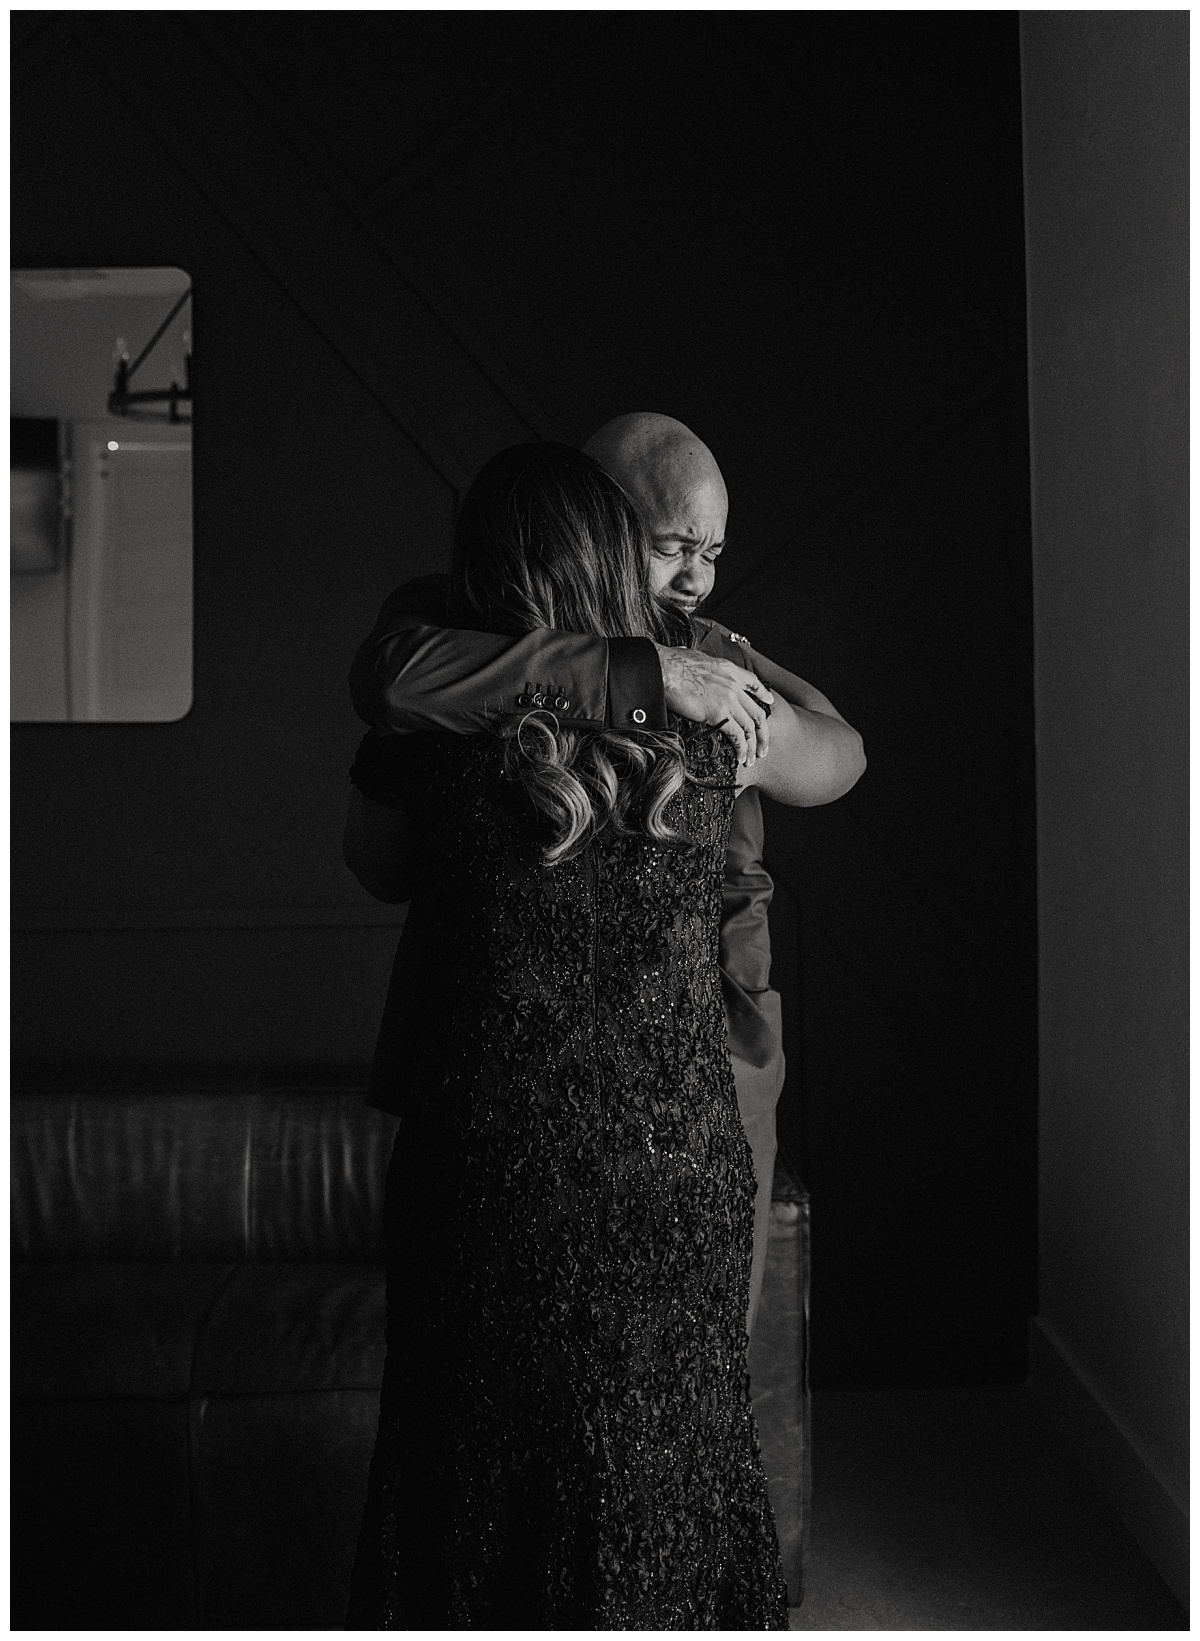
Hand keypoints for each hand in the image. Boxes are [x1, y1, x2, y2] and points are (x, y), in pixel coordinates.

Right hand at [653, 644, 773, 764]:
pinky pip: (737, 735)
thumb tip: (700, 670)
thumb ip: (706, 668)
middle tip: (763, 747)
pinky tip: (741, 757)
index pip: (753, 683)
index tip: (769, 702)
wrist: (665, 669)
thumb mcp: (697, 658)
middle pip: (757, 713)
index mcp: (729, 670)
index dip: (763, 695)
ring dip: (753, 746)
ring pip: (750, 727)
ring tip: (753, 759)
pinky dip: (741, 749)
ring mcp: (728, 700)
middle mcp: (733, 685)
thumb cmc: (673, 663)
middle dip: (763, 733)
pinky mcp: (717, 713)